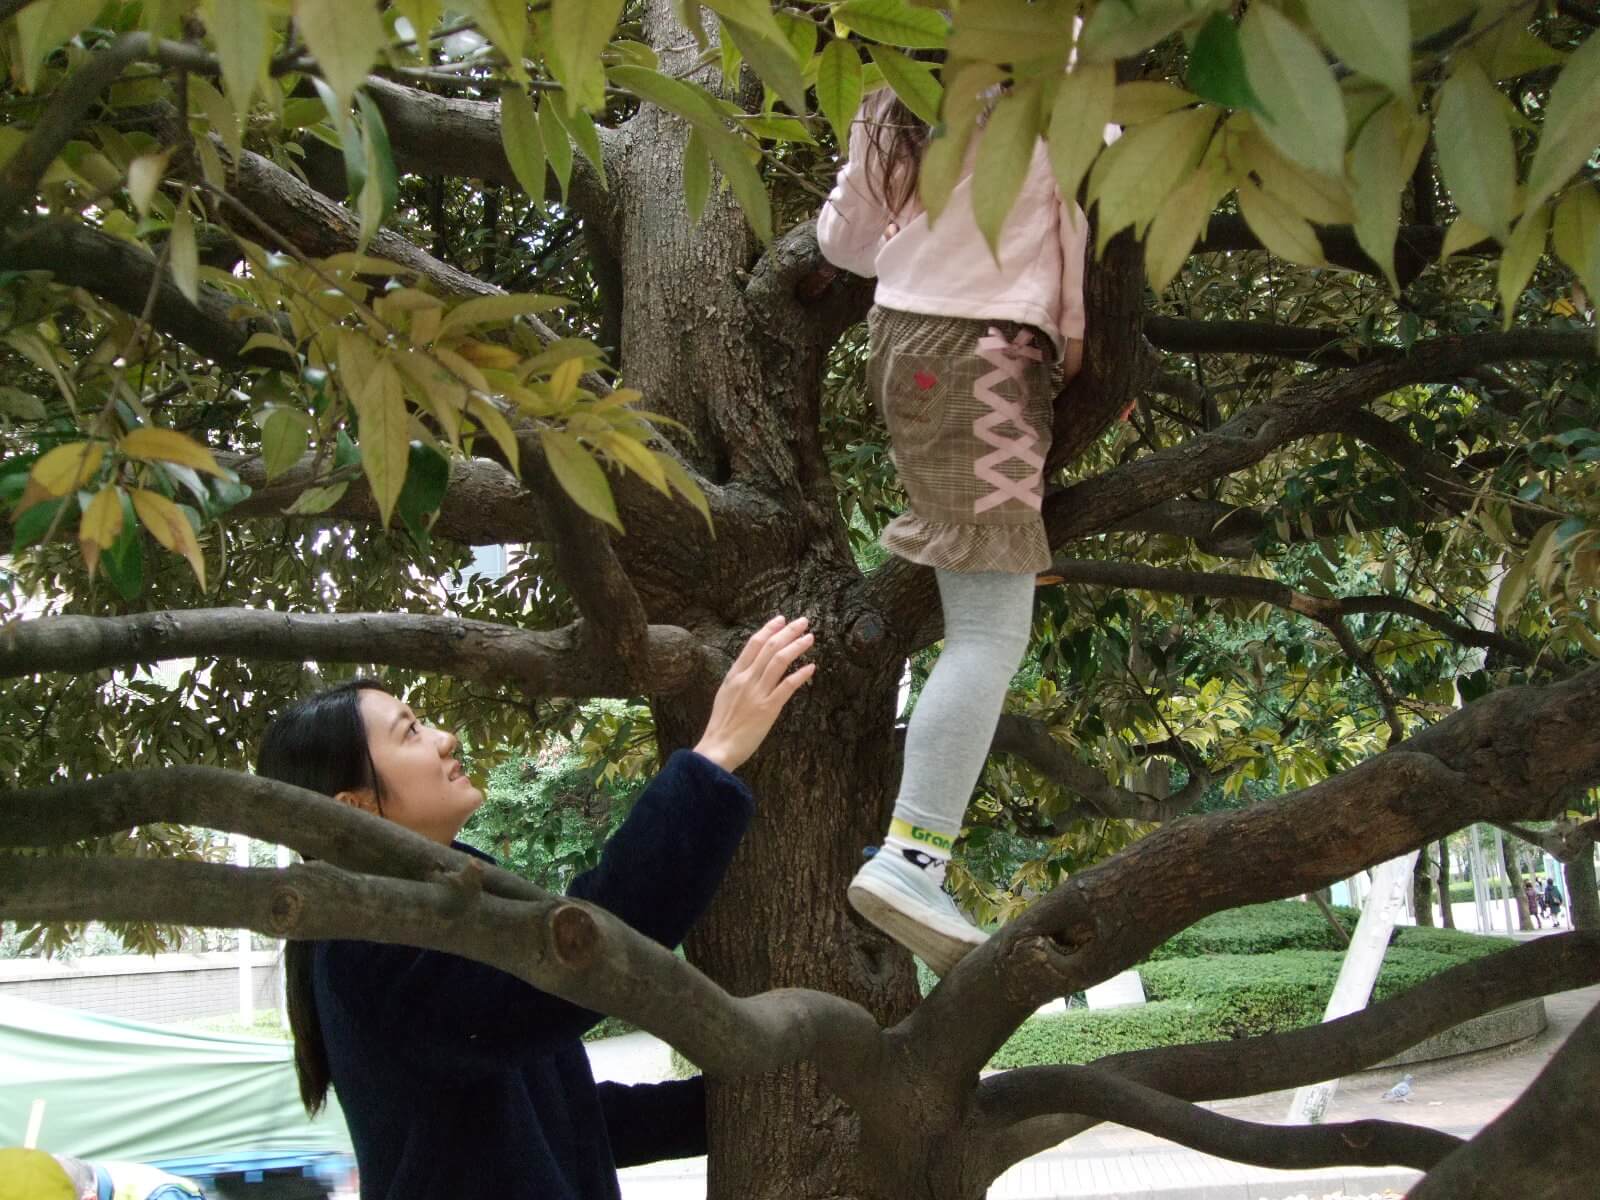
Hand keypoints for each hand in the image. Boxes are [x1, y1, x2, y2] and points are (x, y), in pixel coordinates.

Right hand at [692, 616, 815, 772]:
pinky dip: (800, 674)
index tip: (781, 619)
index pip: (753, 644)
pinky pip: (787, 686)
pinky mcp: (768, 708)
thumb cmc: (722, 724)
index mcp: (734, 675)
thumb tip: (754, 668)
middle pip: (770, 647)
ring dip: (797, 647)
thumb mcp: (726, 694)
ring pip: (779, 661)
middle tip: (803, 621)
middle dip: (788, 631)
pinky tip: (811, 667)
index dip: (769, 629)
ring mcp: (757, 693)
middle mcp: (746, 679)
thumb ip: (740, 680)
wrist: (718, 747)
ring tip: (810, 638)